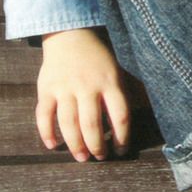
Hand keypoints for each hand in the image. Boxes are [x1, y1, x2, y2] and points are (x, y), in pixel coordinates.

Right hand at [36, 27, 130, 160]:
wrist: (69, 33)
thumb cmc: (98, 57)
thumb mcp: (117, 69)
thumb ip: (127, 91)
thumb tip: (147, 110)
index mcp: (110, 81)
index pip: (120, 116)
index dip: (122, 138)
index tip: (121, 151)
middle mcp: (87, 85)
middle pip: (92, 124)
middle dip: (96, 146)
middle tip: (99, 157)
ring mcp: (65, 87)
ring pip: (68, 124)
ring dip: (75, 145)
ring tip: (81, 157)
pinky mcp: (46, 88)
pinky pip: (44, 116)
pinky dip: (47, 133)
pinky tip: (53, 145)